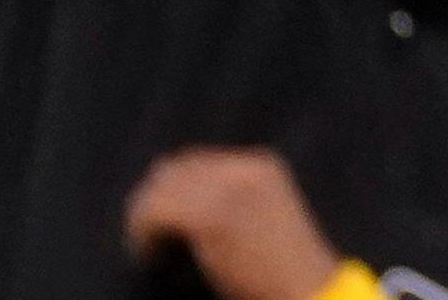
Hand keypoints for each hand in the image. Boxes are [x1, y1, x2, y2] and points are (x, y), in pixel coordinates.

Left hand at [123, 149, 345, 299]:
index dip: (171, 191)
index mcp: (261, 165)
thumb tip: (175, 194)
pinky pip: (153, 214)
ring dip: (144, 220)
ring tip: (150, 250)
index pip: (194, 161)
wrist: (305, 290)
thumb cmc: (282, 269)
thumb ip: (231, 199)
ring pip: (157, 191)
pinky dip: (142, 236)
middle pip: (172, 171)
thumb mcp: (262, 219)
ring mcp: (226, 190)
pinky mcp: (209, 218)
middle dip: (154, 202)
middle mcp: (242, 169)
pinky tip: (152, 257)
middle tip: (149, 238)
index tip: (163, 224)